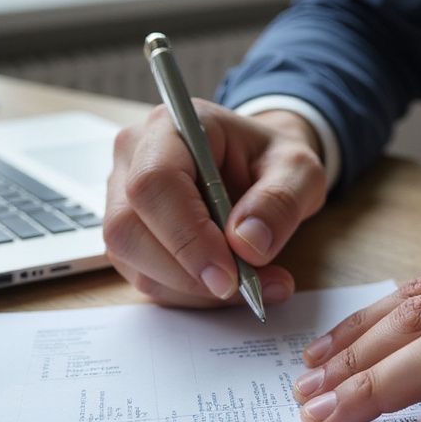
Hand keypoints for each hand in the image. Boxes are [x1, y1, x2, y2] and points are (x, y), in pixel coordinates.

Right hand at [104, 101, 326, 307]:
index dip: (187, 236)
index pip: (154, 183)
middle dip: (187, 273)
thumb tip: (247, 244)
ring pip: (133, 261)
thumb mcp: (299, 170)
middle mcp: (132, 158)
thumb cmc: (272, 160)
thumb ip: (280, 201)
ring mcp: (122, 198)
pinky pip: (146, 278)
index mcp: (170, 127)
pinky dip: (191, 294)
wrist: (259, 165)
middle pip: (128, 229)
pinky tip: (233, 285)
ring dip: (194, 290)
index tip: (230, 274)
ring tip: (255, 285)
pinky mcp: (130, 236)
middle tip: (246, 287)